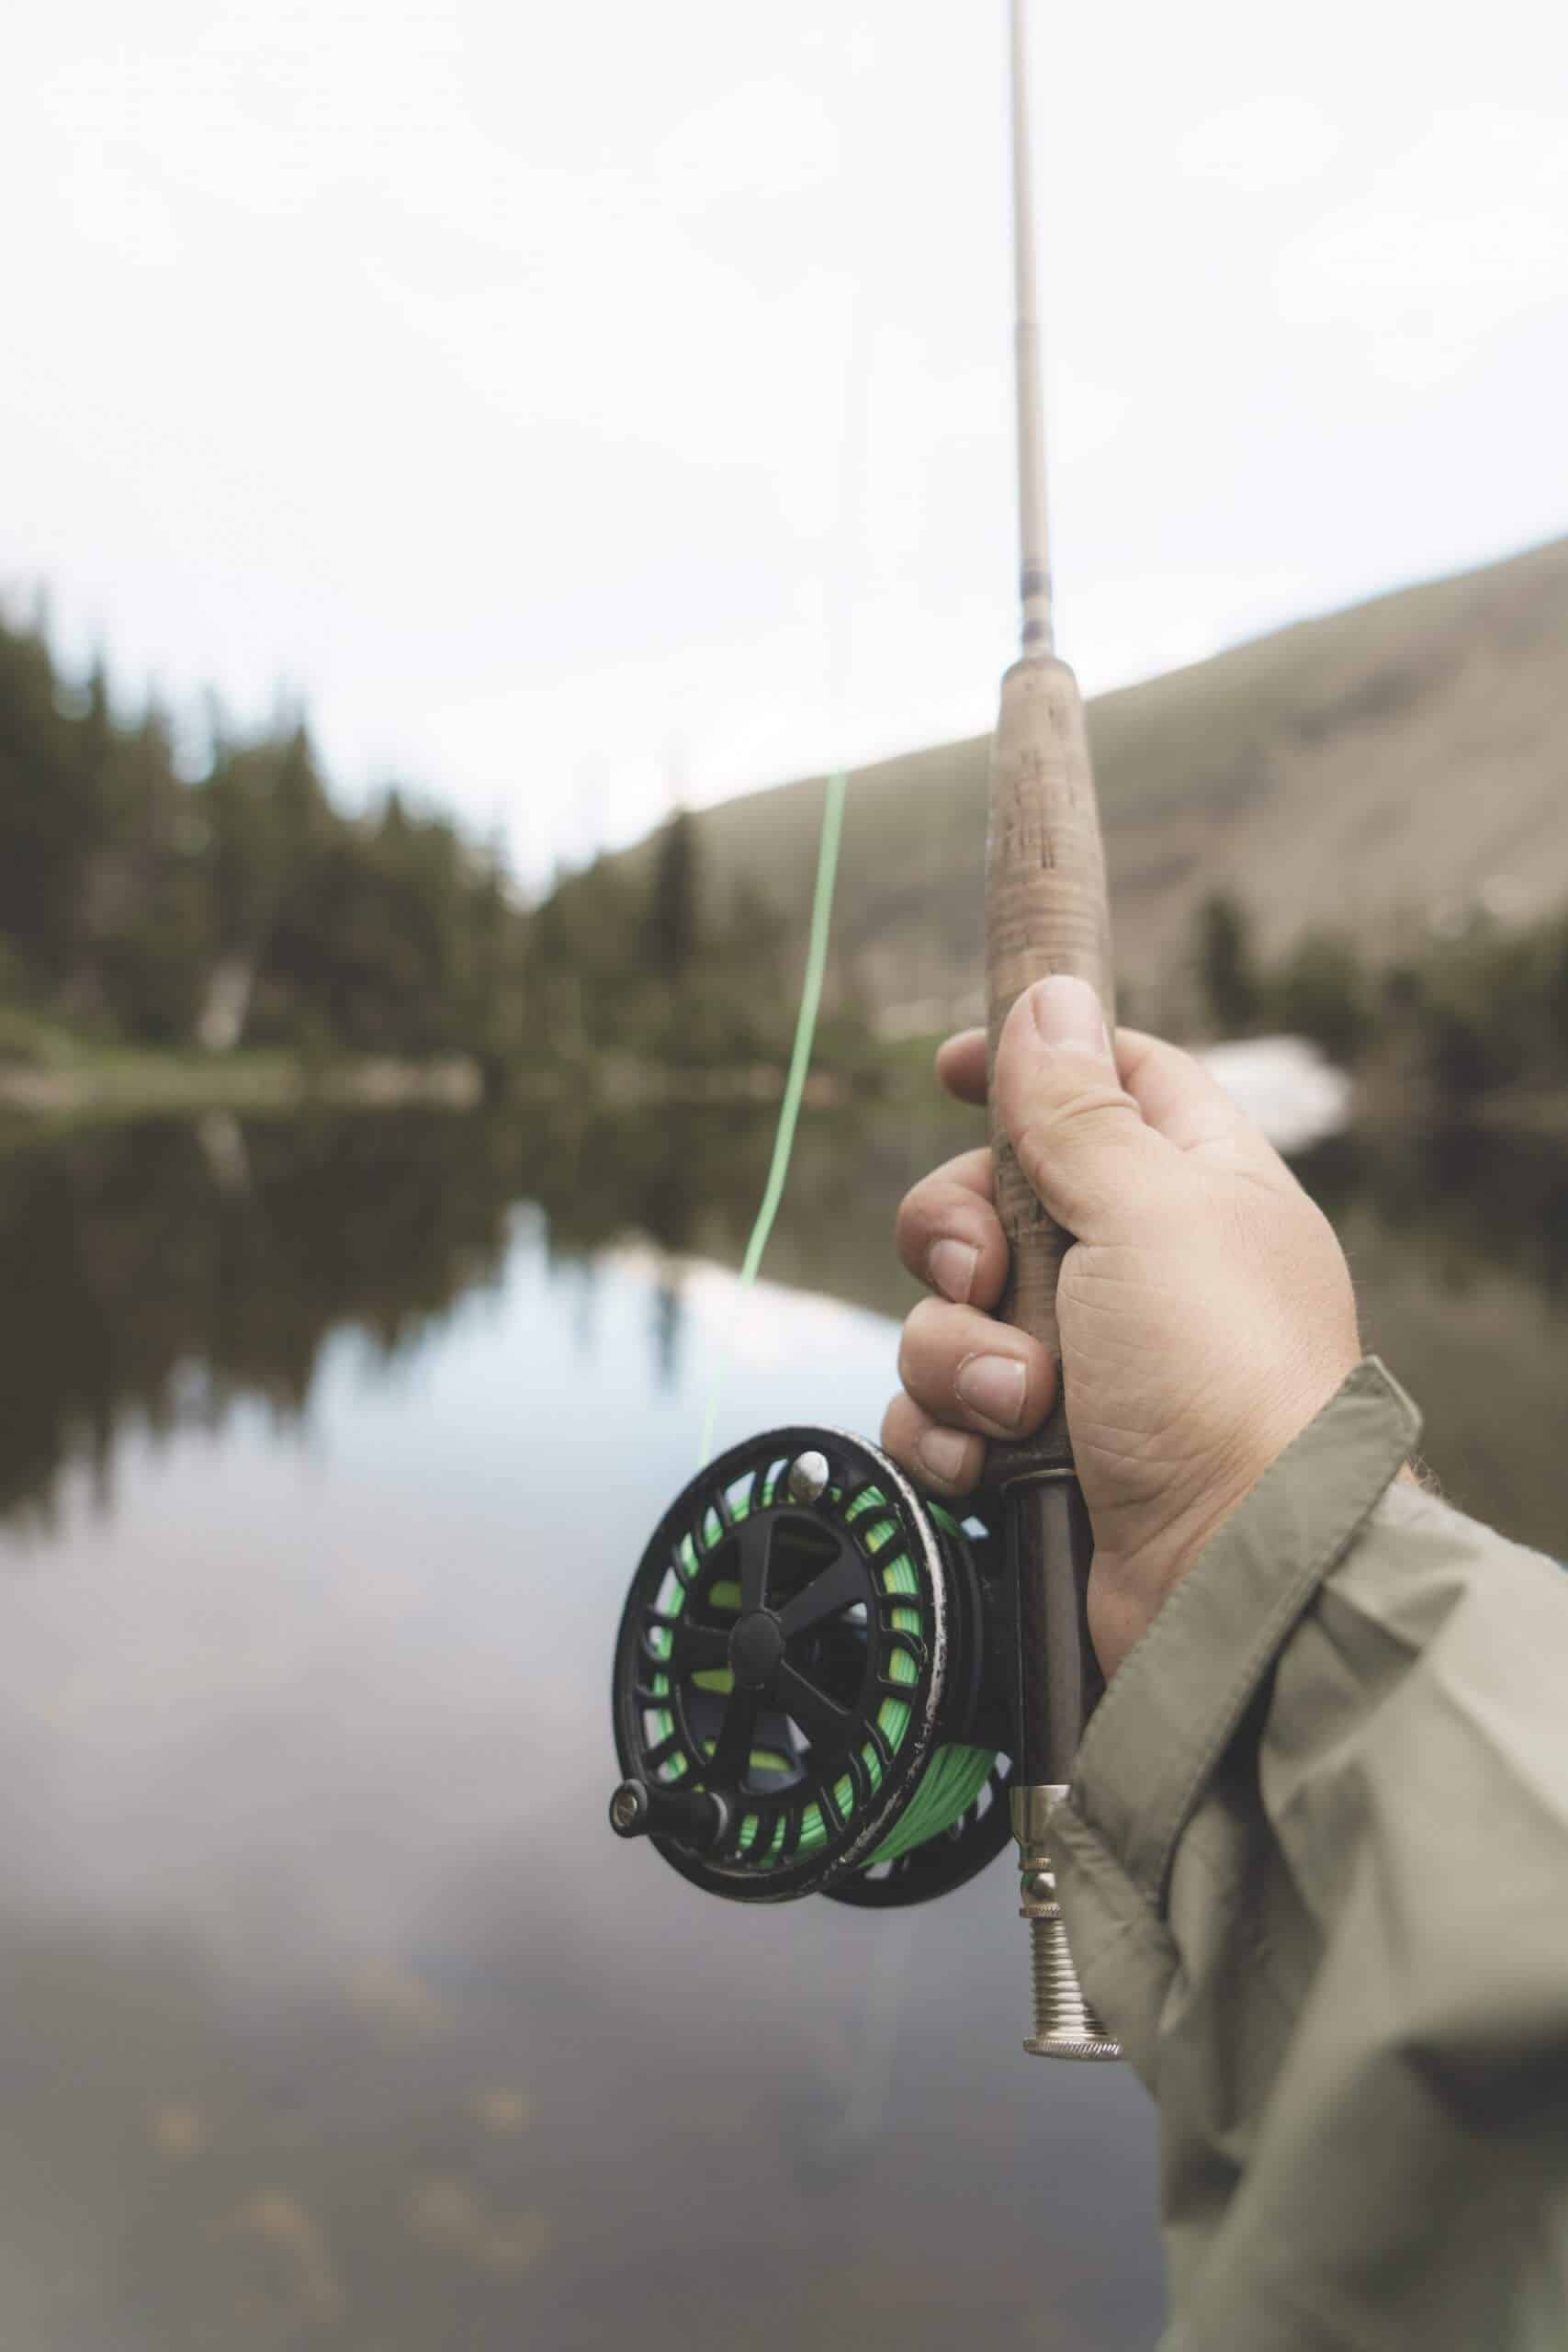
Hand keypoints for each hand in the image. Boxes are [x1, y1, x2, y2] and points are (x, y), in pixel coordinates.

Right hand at [882, 976, 1361, 1678]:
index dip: (1030, 1063)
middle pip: (990, 1200)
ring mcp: (1082, 1364)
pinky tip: (990, 1462)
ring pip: (946, 1312)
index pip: (1112, 1082)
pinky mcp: (1031, 1450)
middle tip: (985, 1276)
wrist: (1227, 1574)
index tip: (956, 1068)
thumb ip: (1080, 1108)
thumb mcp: (1151, 1211)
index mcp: (1193, 1188)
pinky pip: (935, 1409)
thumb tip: (1048, 995)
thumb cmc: (1218, 1378)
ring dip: (958, 1354)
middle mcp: (1135, 1270)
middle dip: (956, 1236)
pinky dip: (949, 1432)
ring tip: (1021, 1403)